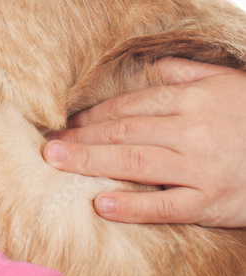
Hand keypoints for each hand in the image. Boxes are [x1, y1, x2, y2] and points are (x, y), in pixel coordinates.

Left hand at [42, 57, 245, 226]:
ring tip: (58, 164)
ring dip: (92, 163)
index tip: (66, 122)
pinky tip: (101, 203)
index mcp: (193, 100)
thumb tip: (151, 69)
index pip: (131, 105)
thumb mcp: (228, 81)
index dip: (94, 114)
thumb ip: (187, 73)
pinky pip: (167, 206)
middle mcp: (192, 131)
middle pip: (125, 131)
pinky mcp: (214, 203)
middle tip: (47, 147)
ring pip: (136, 162)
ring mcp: (201, 168)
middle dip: (82, 138)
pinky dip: (133, 206)